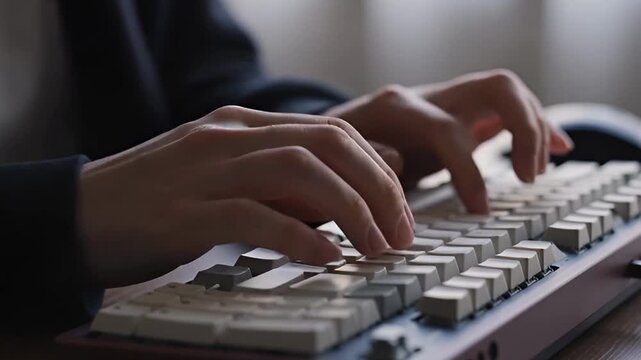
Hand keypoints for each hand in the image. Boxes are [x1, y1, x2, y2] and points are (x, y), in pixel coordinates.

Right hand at [79, 106, 412, 286]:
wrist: (78, 215)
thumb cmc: (162, 202)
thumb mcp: (230, 181)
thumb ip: (284, 180)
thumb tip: (354, 185)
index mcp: (240, 126)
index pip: (328, 131)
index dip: (376, 167)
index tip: (401, 207)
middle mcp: (228, 137)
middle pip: (324, 143)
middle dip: (376, 186)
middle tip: (400, 231)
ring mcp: (205, 171)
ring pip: (297, 170)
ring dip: (349, 208)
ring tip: (376, 246)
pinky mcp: (184, 212)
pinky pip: (254, 215)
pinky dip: (298, 234)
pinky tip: (326, 255)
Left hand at [325, 69, 573, 212]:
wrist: (332, 132)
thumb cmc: (338, 154)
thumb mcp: (342, 162)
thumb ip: (368, 160)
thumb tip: (396, 161)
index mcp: (398, 107)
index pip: (448, 131)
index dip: (468, 172)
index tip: (480, 209)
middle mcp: (428, 96)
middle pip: (495, 88)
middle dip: (523, 129)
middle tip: (527, 177)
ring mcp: (446, 100)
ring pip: (507, 92)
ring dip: (535, 128)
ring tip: (536, 171)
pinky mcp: (458, 112)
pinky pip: (506, 108)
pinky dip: (536, 126)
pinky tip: (559, 145)